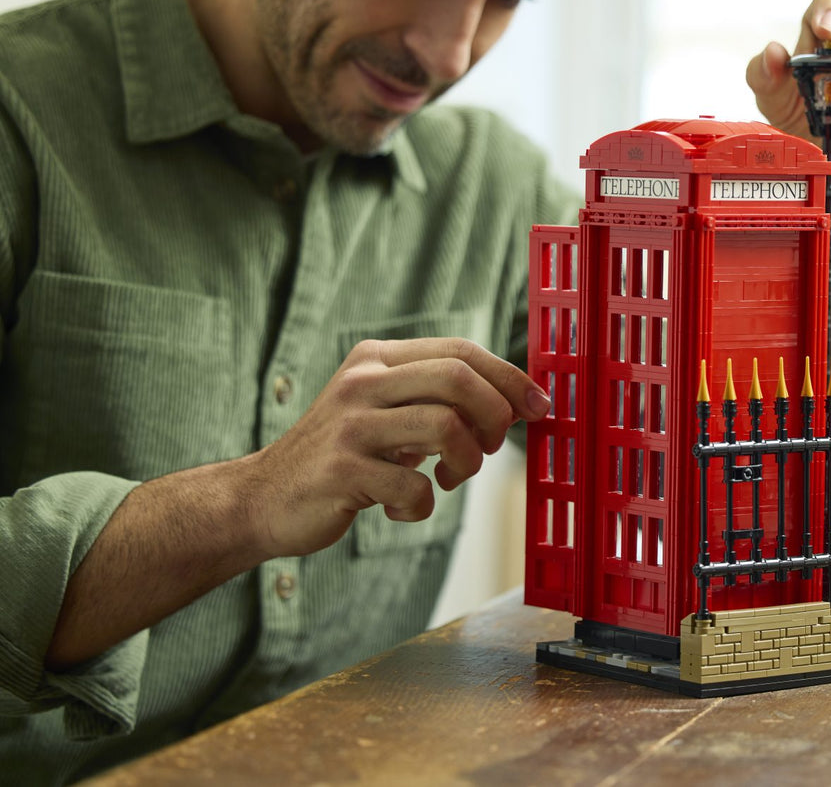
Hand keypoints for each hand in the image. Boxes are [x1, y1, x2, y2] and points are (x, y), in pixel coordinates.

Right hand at [242, 337, 551, 557]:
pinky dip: (420, 507)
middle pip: (458, 379)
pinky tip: (400, 508)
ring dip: (465, 464)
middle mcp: (362, 382)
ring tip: (447, 480)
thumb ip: (439, 401)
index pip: (461, 350)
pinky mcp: (341, 471)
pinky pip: (414, 487)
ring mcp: (349, 425)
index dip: (510, 378)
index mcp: (377, 359)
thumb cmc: (343, 456)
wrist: (262, 498)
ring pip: (445, 427)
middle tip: (488, 450)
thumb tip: (517, 402)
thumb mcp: (386, 412)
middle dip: (494, 417)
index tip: (539, 407)